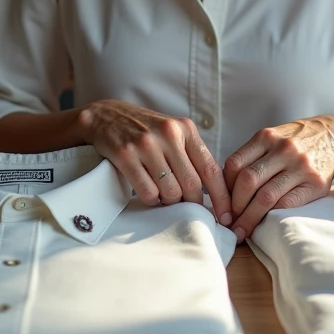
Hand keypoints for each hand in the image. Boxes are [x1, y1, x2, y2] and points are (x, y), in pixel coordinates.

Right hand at [77, 99, 232, 225]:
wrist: (107, 116)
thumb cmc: (146, 130)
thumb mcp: (174, 133)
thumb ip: (193, 155)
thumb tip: (216, 192)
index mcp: (186, 129)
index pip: (211, 169)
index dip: (221, 197)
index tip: (227, 216)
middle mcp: (169, 134)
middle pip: (192, 185)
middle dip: (193, 203)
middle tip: (189, 209)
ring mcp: (146, 144)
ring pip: (170, 192)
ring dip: (169, 202)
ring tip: (164, 196)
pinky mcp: (126, 155)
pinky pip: (147, 192)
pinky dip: (151, 200)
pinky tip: (148, 192)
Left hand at [223, 117, 333, 242]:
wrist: (331, 136)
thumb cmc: (293, 142)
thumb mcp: (270, 139)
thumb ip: (250, 158)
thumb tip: (224, 190)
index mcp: (266, 137)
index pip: (234, 165)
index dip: (224, 189)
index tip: (222, 206)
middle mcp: (283, 149)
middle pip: (248, 181)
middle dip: (235, 207)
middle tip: (230, 223)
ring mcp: (300, 166)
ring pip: (266, 196)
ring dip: (250, 217)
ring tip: (243, 229)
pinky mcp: (315, 183)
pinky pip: (287, 204)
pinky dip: (272, 216)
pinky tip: (265, 222)